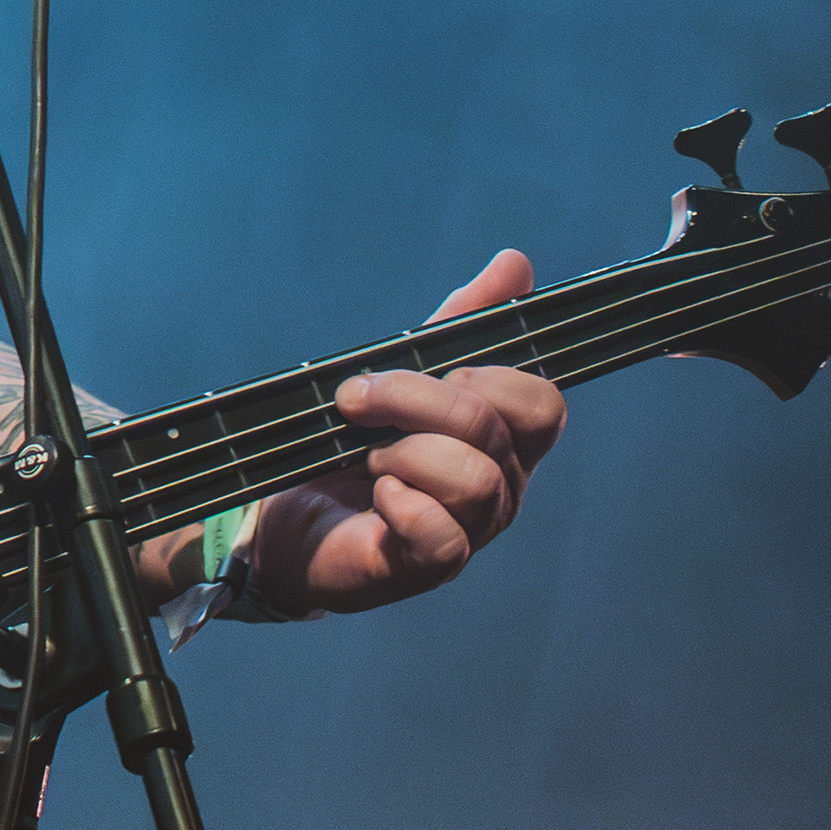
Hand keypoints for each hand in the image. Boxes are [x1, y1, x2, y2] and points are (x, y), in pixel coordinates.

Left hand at [249, 249, 566, 612]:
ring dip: (405, 453)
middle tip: (358, 401)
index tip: (426, 367)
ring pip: (473, 480)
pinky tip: (377, 497)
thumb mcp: (407, 371)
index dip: (487, 375)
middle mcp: (502, 487)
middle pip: (494, 428)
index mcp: (505, 440)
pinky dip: (404, 506)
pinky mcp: (427, 566)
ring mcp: (471, 531)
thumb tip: (514, 263)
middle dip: (417, 398)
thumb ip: (461, 322)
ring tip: (368, 457)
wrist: (289, 515)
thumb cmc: (357, 444)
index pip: (542, 403)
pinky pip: (445, 539)